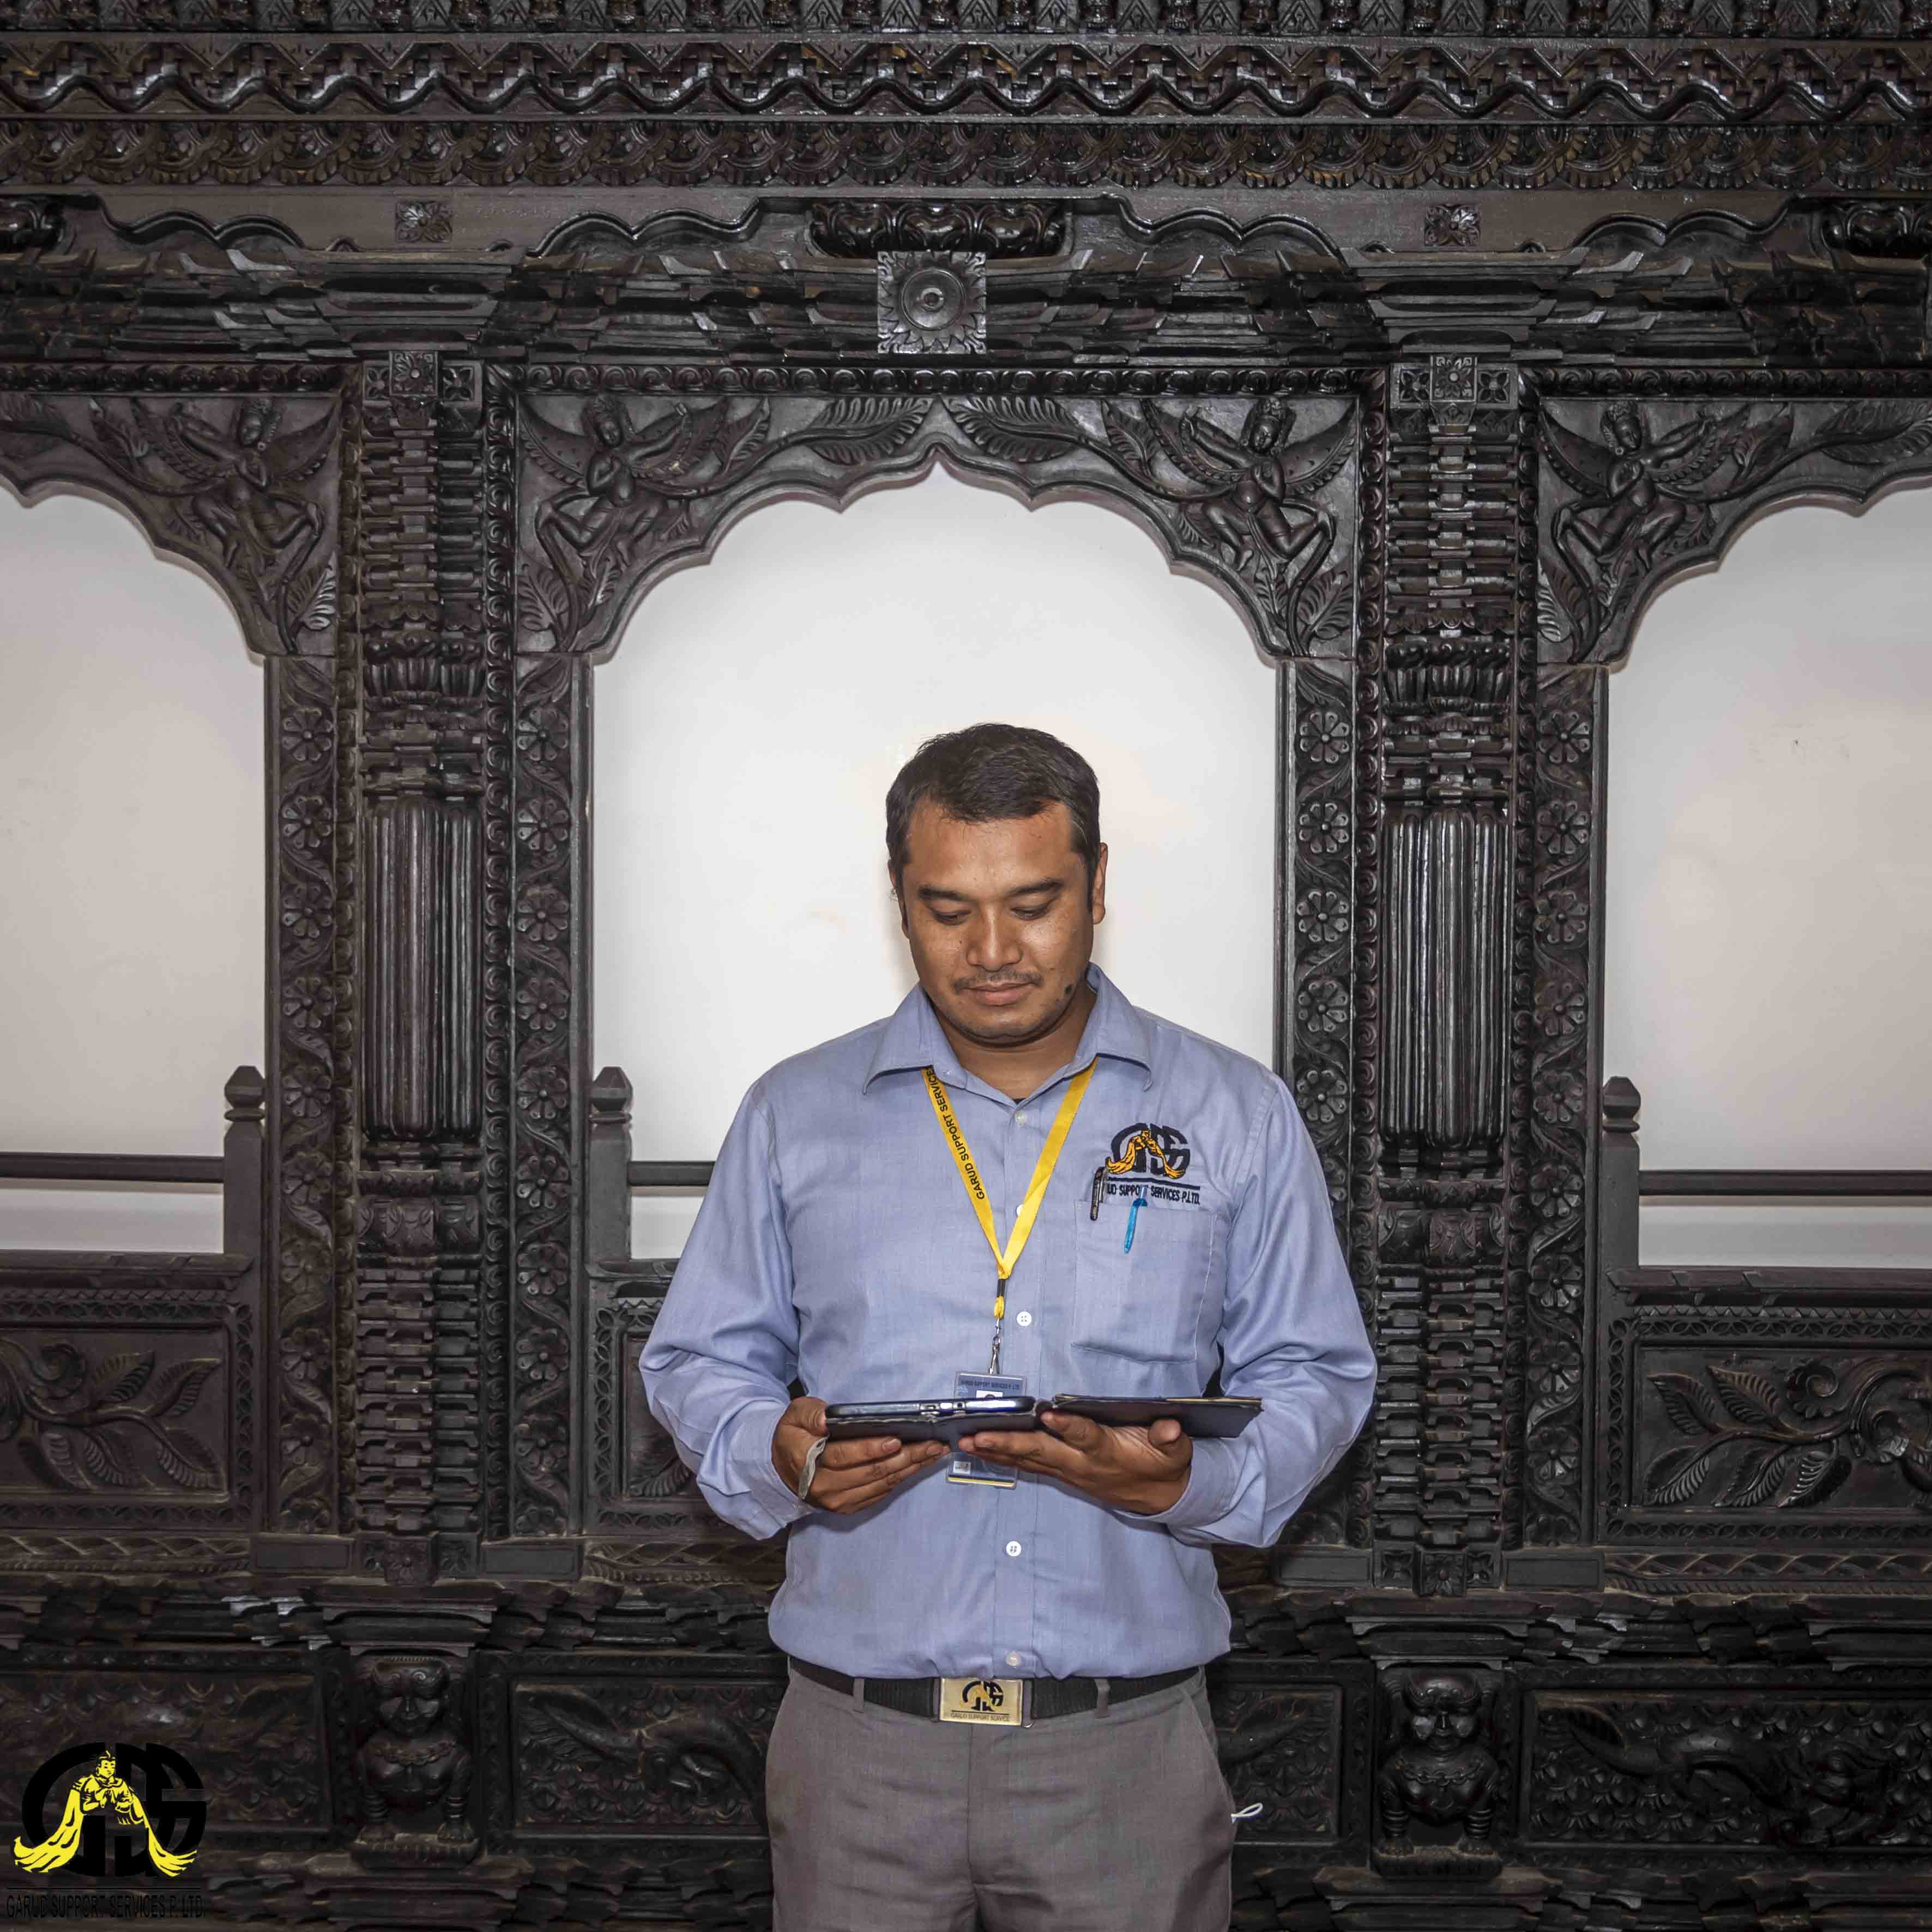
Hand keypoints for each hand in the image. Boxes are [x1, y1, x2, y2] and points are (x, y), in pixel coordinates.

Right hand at [771, 1396, 945, 1514]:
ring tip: (933, 1452)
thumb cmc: (794, 1436)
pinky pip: (880, 1493)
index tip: (894, 1440)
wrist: (784, 1468)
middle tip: (932, 1444)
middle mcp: (825, 1487)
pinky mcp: (849, 1507)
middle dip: (905, 1457)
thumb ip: (810, 1414)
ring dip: (910, 1468)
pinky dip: (901, 1479)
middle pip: (870, 1472)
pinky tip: (918, 1465)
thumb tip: (826, 1420)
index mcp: (809, 1463)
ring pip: (880, 1484)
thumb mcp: (793, 1416)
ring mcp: (838, 1501)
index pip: (843, 1456)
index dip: (869, 1449)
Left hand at [957, 1411, 1191, 1514]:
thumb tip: (1170, 1426)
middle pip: (1042, 1453)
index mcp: (1109, 1452)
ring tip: (964, 1442)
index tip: (1047, 1414)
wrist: (1159, 1496)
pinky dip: (1003, 1458)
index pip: (1085, 1436)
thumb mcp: (1175, 1451)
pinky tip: (980, 1450)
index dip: (1067, 1427)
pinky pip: (1028, 1466)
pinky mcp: (1062, 1474)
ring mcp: (1069, 1471)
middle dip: (1008, 1444)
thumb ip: (1170, 1437)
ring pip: (1028, 1461)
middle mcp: (1082, 1464)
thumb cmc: (1163, 1464)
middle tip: (977, 1436)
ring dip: (996, 1452)